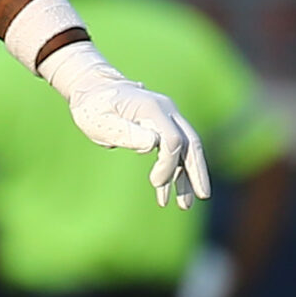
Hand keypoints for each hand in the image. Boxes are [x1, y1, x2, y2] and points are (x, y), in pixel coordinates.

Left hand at [63, 71, 212, 207]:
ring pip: (185, 151)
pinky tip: (164, 196)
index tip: (155, 183)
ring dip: (186, 178)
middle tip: (203, 196)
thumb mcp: (102, 120)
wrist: (92, 91)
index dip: (168, 164)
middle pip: (191, 144)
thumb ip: (126, 132)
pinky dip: (170, 174)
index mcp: (153, 108)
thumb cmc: (93, 107)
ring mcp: (166, 119)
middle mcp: (166, 112)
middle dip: (197, 172)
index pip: (173, 140)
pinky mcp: (161, 129)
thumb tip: (154, 144)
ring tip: (186, 205)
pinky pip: (172, 153)